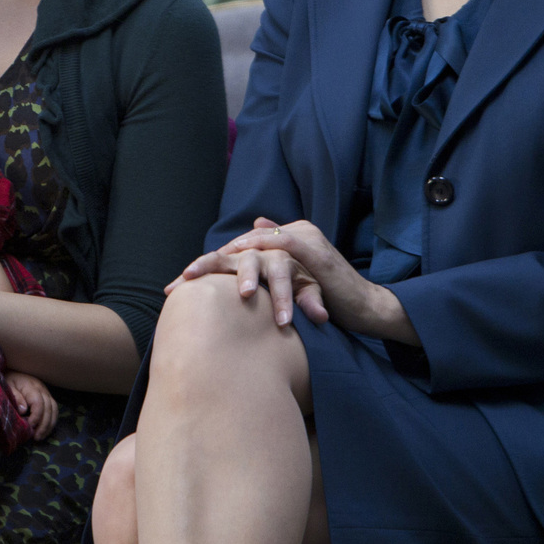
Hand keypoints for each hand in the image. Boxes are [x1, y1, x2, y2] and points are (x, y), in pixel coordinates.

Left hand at [5, 371, 57, 439]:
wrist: (11, 372)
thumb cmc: (7, 380)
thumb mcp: (6, 386)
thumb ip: (15, 397)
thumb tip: (23, 410)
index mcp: (30, 386)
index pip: (39, 402)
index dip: (36, 416)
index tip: (30, 426)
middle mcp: (41, 388)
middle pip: (49, 407)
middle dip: (44, 424)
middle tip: (36, 437)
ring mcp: (45, 392)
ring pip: (54, 409)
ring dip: (49, 424)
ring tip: (41, 436)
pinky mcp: (46, 396)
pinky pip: (54, 409)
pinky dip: (52, 421)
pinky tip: (45, 430)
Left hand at [176, 219, 415, 342]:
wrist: (365, 309)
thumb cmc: (329, 300)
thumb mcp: (294, 285)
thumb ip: (272, 270)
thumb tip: (249, 251)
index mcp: (283, 241)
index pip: (238, 252)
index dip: (207, 267)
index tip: (178, 287)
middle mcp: (291, 234)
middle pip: (240, 246)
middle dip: (207, 264)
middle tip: (179, 281)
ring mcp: (304, 239)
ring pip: (255, 247)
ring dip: (226, 263)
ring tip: (202, 281)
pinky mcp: (316, 253)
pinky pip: (283, 250)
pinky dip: (260, 257)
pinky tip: (239, 273)